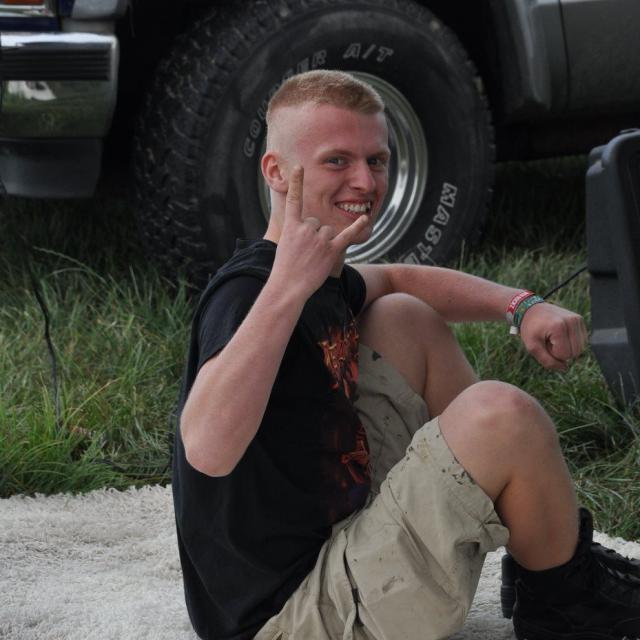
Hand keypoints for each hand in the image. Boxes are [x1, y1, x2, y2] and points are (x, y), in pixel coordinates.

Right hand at [270, 166, 369, 298]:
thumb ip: (297, 232)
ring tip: (314, 258)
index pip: (294, 199)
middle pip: (317, 223)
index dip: (297, 182)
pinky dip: (357, 228)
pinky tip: (366, 219)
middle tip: (305, 254)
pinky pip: (347, 236)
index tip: (299, 166)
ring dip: (325, 243)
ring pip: (329, 232)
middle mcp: (306, 229)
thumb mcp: (285, 245)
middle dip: (314, 237)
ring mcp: (319, 239)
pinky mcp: (331, 250)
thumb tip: (310, 228)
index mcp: (291, 226)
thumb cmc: (285, 268)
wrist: (288, 286)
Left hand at [519, 302, 587, 370]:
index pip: (564, 355)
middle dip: (560, 351)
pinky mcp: (579, 319)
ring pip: (580, 348)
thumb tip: (565, 369)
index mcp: (559, 327)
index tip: (543, 342)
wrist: (530, 310)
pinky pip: (582, 341)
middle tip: (548, 340)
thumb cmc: (530, 328)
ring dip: (566, 347)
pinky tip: (560, 334)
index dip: (552, 353)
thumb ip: (547, 361)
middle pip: (575, 353)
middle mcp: (571, 321)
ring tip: (553, 337)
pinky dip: (571, 341)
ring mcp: (577, 319)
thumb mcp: (532, 347)